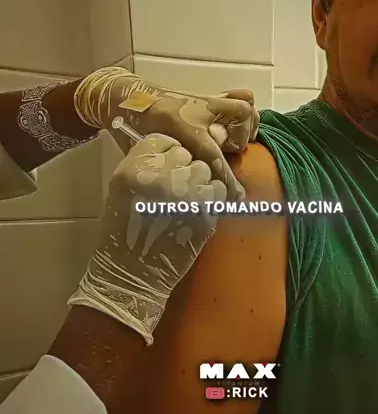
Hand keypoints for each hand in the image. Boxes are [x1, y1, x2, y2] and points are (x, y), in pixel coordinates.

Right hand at [68, 134, 226, 344]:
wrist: (132, 272)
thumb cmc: (122, 231)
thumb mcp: (122, 188)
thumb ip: (145, 164)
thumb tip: (174, 149)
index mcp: (135, 168)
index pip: (165, 141)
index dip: (168, 154)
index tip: (167, 167)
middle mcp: (162, 177)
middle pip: (187, 154)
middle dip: (184, 168)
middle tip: (176, 187)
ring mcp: (187, 195)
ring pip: (206, 171)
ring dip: (200, 182)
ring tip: (187, 200)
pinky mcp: (206, 213)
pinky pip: (219, 191)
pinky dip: (212, 197)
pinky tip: (198, 210)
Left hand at [74, 67, 259, 199]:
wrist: (125, 95)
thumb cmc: (131, 128)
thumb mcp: (146, 151)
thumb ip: (169, 167)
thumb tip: (190, 190)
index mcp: (178, 124)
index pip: (212, 153)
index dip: (227, 178)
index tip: (237, 196)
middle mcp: (198, 109)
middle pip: (240, 115)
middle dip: (240, 139)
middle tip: (230, 152)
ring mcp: (205, 100)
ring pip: (242, 104)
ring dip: (247, 125)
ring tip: (236, 141)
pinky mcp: (208, 96)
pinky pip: (238, 96)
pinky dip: (245, 112)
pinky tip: (238, 128)